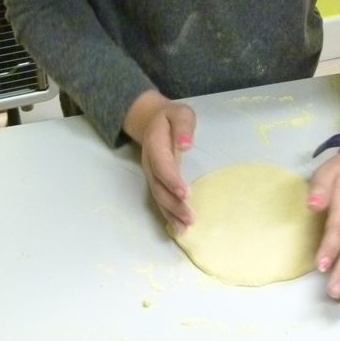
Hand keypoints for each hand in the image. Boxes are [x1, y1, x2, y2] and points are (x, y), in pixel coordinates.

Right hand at [124, 91, 196, 233]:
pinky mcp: (156, 181)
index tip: (185, 194)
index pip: (162, 164)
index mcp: (155, 144)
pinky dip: (168, 214)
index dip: (172, 180)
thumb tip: (185, 144)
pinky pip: (159, 199)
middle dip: (173, 204)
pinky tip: (178, 227)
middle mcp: (149, 162)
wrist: (152, 120)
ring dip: (170, 213)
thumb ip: (183, 126)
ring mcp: (151, 173)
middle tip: (190, 217)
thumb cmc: (171, 117)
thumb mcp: (180, 113)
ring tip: (185, 227)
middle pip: (158, 186)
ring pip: (157, 196)